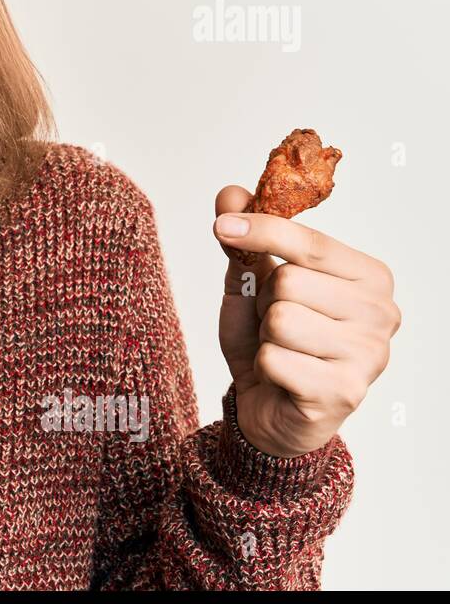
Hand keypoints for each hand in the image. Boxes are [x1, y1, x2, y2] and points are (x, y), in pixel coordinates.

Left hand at [212, 185, 400, 457]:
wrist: (269, 410)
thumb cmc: (269, 341)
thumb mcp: (251, 285)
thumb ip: (244, 239)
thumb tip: (230, 193)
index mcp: (368, 276)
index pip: (309, 241)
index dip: (261, 230)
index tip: (222, 225)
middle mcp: (382, 312)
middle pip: (289, 281)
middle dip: (265, 303)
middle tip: (276, 326)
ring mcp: (370, 355)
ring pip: (281, 319)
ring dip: (265, 336)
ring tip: (282, 351)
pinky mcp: (345, 391)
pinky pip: (276, 359)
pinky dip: (264, 367)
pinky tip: (283, 378)